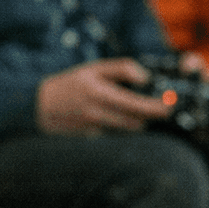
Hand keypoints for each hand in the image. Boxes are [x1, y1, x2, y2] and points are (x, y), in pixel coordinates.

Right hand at [37, 58, 172, 134]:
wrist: (39, 106)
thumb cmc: (71, 84)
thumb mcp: (95, 68)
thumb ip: (122, 69)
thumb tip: (144, 77)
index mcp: (100, 93)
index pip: (135, 105)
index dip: (156, 108)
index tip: (168, 107)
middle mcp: (97, 114)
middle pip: (136, 122)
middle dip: (150, 116)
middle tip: (161, 109)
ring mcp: (94, 129)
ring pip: (128, 130)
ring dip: (137, 122)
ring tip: (137, 111)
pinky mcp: (91, 139)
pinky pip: (115, 136)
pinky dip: (123, 128)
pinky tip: (119, 119)